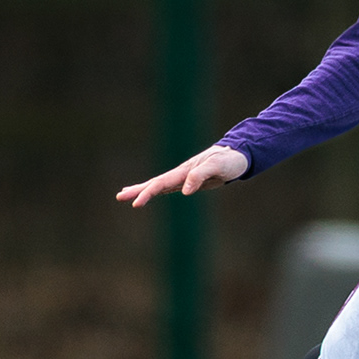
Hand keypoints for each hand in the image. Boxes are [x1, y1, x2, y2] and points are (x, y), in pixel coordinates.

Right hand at [117, 145, 247, 207]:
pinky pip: (168, 187)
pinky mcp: (189, 182)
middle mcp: (181, 173)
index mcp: (184, 171)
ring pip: (158, 185)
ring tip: (123, 195)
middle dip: (137, 191)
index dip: (147, 193)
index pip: (161, 183)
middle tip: (119, 197)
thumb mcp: (217, 167)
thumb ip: (200, 176)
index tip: (136, 203)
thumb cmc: (229, 160)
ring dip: (141, 190)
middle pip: (155, 183)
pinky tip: (148, 193)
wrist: (238, 155)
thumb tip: (184, 191)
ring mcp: (183, 177)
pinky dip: (155, 190)